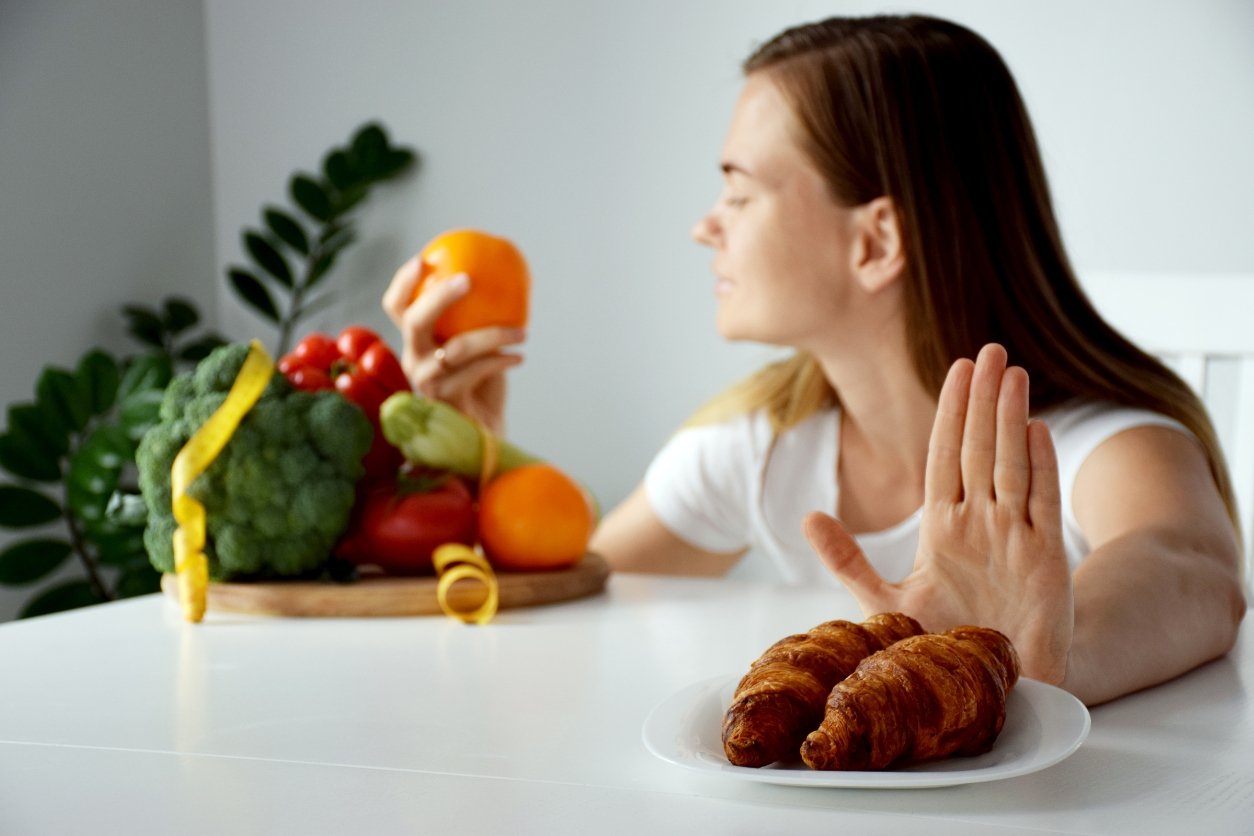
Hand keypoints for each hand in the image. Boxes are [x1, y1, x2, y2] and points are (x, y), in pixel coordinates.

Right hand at [382, 255, 525, 434]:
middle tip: (468, 279)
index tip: (425, 258)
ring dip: (494, 335)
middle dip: (438, 296)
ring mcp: (425, 383)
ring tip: (522, 332)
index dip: (405, 281)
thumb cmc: (482, 386)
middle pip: (414, 320)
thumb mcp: (480, 348)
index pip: (397, 306)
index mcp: (416, 342)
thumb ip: (481, 319)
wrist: (482, 436)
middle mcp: (413, 360)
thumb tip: (508, 277)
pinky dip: (500, 361)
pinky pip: (475, 372)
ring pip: (456, 348)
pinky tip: (520, 357)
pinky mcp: (444, 402)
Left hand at [804, 344, 1073, 683]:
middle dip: (984, 400)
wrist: (996, 686)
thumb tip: (808, 516)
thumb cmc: (946, 643)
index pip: (947, 457)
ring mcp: (1015, 537)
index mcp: (944, 528)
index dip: (952, 413)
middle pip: (981, 449)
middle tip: (990, 349)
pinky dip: (1039, 467)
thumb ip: (847, 560)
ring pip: (1011, 464)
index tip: (957, 369)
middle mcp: (981, 523)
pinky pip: (1041, 503)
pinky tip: (1034, 429)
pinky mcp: (1046, 560)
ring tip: (1012, 372)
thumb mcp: (886, 600)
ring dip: (1010, 418)